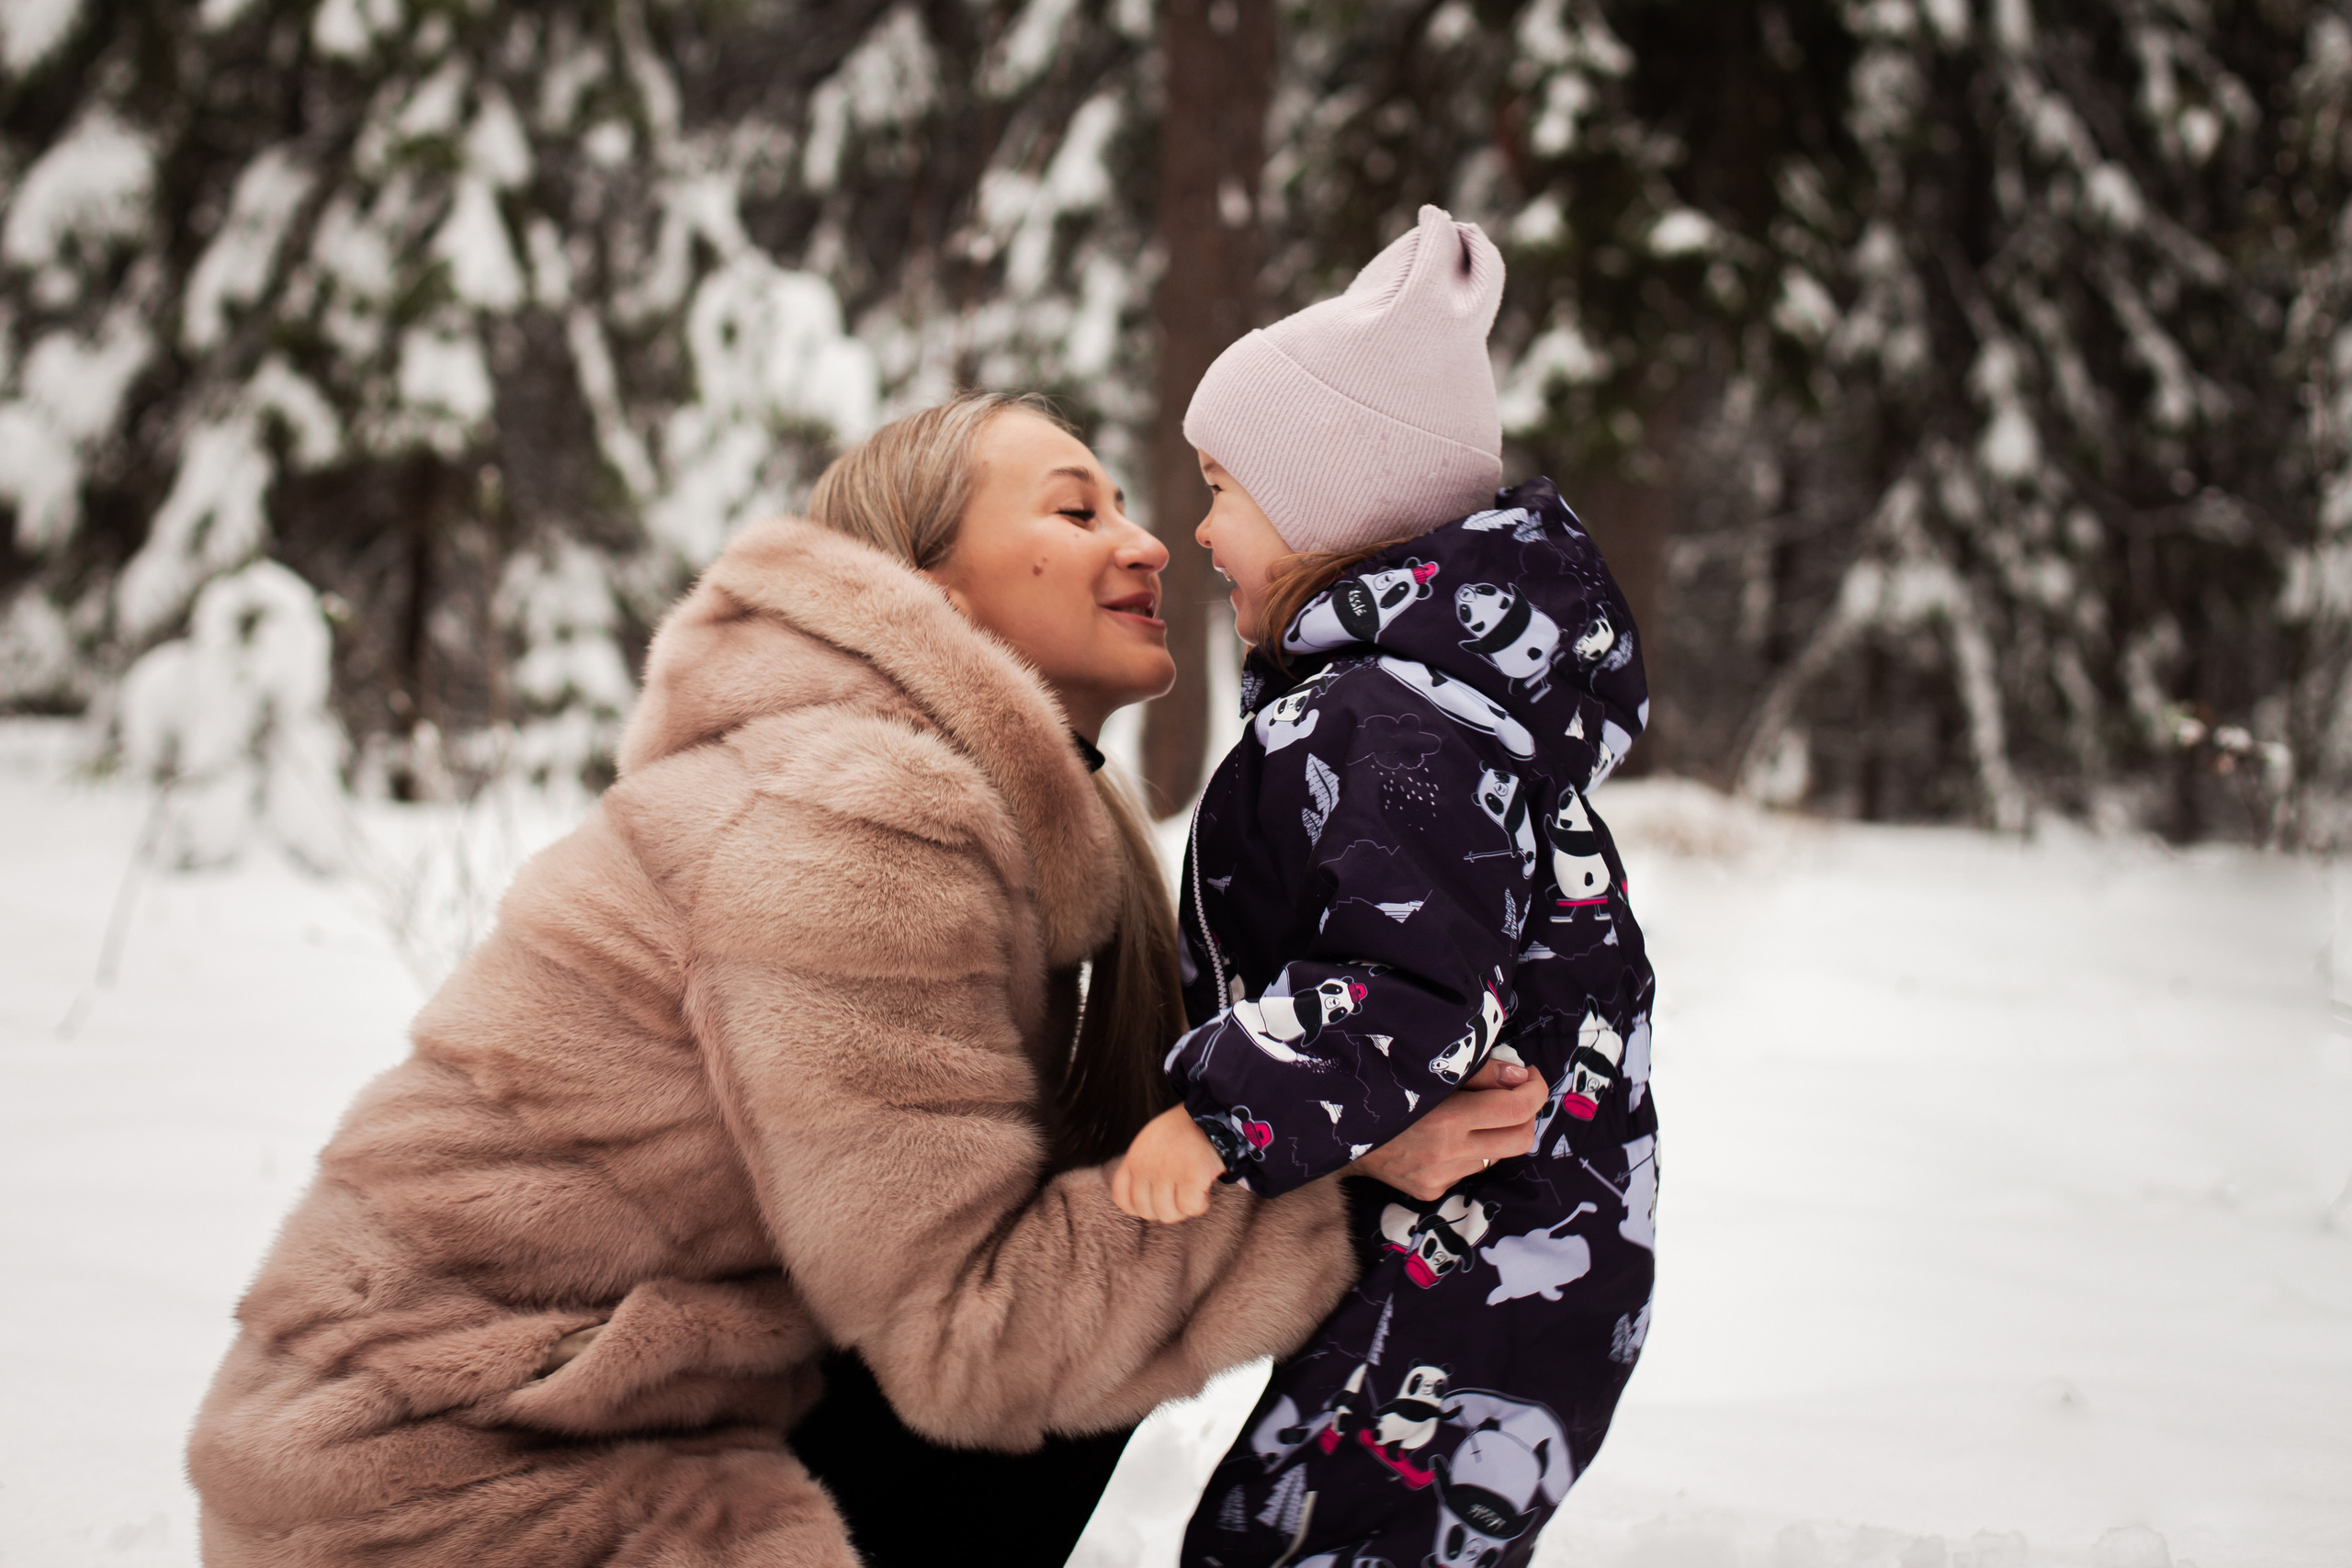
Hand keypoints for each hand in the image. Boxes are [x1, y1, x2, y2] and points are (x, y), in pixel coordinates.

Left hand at [1110, 1105, 1226, 1222]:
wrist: (1209, 1114)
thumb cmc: (1182, 1130)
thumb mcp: (1149, 1142)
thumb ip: (1142, 1167)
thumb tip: (1144, 1199)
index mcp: (1134, 1159)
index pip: (1122, 1199)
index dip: (1138, 1207)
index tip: (1154, 1202)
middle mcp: (1146, 1168)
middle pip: (1147, 1211)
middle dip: (1166, 1208)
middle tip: (1179, 1194)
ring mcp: (1167, 1173)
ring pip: (1168, 1214)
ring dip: (1183, 1208)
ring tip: (1192, 1192)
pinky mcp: (1191, 1177)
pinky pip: (1190, 1208)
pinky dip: (1199, 1205)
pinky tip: (1204, 1191)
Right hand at [1345, 1059, 1545, 1200]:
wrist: (1331, 1128)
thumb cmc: (1383, 1086)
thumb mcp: (1429, 1069)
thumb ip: (1482, 1073)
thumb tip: (1522, 1078)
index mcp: (1446, 1119)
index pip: (1516, 1109)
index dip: (1534, 1089)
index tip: (1529, 1076)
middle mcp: (1445, 1155)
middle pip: (1520, 1140)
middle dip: (1526, 1114)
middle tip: (1514, 1094)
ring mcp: (1439, 1178)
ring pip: (1496, 1154)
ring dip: (1496, 1132)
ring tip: (1472, 1112)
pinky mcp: (1431, 1191)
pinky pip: (1470, 1167)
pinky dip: (1470, 1148)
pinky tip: (1445, 1135)